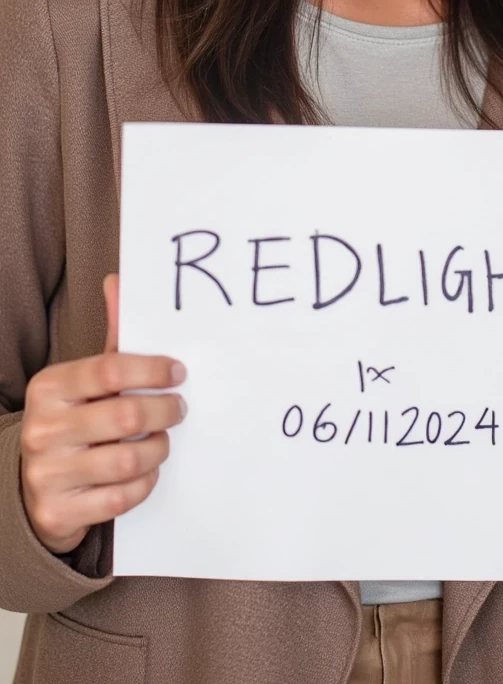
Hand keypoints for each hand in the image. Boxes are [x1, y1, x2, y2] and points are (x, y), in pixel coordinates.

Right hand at [20, 273, 186, 555]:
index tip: (179, 373)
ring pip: (127, 461)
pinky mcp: (59, 511)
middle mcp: (43, 429)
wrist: (34, 487)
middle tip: (179, 409)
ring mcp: (48, 473)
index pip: (109, 369)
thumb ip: (111, 337)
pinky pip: (121, 497)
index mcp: (50, 387)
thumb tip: (118, 280)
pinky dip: (144, 484)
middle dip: (164, 412)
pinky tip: (145, 472)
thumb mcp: (86, 379)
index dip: (153, 370)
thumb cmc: (75, 421)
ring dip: (157, 450)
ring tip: (162, 441)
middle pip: (125, 417)